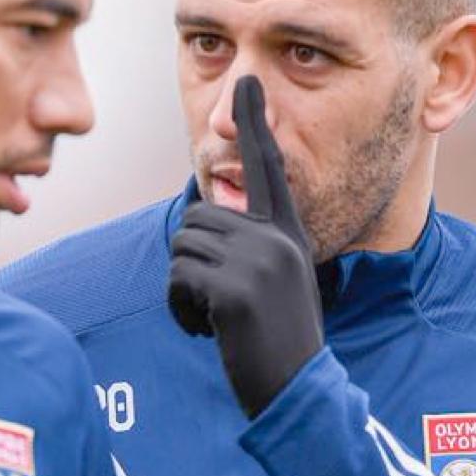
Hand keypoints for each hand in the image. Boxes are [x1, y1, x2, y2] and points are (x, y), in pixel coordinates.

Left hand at [167, 75, 323, 417]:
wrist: (298, 391)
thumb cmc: (279, 341)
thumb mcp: (274, 281)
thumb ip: (249, 246)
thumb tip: (202, 216)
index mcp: (287, 232)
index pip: (268, 167)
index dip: (254, 123)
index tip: (246, 83)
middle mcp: (276, 238)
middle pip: (196, 218)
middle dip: (190, 263)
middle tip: (216, 304)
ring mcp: (258, 263)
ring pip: (182, 249)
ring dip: (184, 290)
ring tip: (218, 319)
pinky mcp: (235, 291)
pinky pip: (178, 282)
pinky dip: (181, 311)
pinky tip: (210, 333)